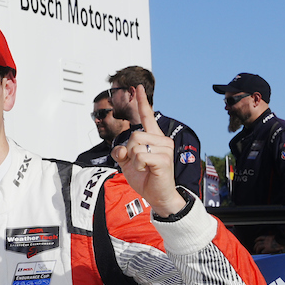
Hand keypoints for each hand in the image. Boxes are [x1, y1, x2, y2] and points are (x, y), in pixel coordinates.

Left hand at [106, 87, 187, 217]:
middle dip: (128, 151)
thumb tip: (120, 148)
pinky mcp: (164, 158)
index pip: (147, 117)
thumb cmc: (146, 178)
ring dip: (133, 160)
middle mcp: (161, 140)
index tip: (138, 88)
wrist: (157, 196)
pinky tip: (148, 171)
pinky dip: (138, 166)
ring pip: (135, 146)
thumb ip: (122, 152)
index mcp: (153, 138)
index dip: (142, 102)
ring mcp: (165, 148)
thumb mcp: (128, 163)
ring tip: (144, 168)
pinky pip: (140, 156)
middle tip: (138, 164)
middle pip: (134, 135)